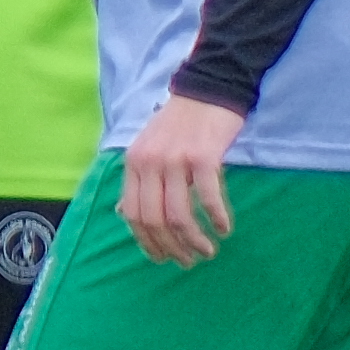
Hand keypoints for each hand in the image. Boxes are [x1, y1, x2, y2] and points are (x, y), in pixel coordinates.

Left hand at [120, 89, 245, 268]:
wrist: (209, 88)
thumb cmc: (181, 123)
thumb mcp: (148, 148)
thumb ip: (138, 180)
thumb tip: (124, 213)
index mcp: (133, 164)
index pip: (132, 214)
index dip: (146, 241)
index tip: (162, 257)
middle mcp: (149, 163)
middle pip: (154, 219)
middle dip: (171, 247)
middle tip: (189, 260)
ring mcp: (175, 160)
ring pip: (179, 214)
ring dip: (194, 239)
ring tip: (207, 251)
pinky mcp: (203, 156)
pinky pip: (208, 196)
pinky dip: (217, 217)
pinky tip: (224, 228)